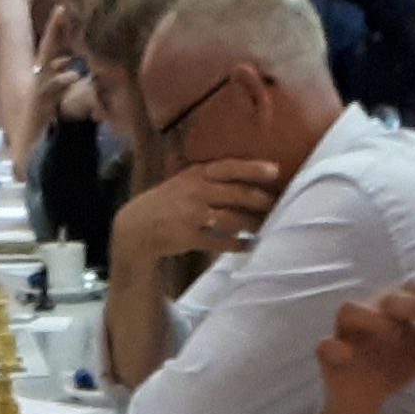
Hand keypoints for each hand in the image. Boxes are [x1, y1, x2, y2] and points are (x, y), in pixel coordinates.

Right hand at [113, 157, 284, 267]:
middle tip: (276, 204)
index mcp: (196, 174)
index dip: (253, 169)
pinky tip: (248, 246)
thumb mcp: (183, 180)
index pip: (229, 167)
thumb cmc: (168, 201)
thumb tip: (246, 173)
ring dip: (252, 224)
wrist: (138, 226)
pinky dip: (237, 244)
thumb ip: (209, 176)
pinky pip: (219, 241)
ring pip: (232, 219)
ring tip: (264, 227)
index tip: (275, 171)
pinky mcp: (190, 237)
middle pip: (236, 194)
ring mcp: (193, 215)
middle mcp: (196, 191)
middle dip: (260, 200)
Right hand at [313, 279, 414, 413]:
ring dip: (372, 318)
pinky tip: (346, 354)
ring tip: (395, 334)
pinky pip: (324, 345)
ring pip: (349, 309)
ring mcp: (346, 331)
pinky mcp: (329, 354)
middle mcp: (369, 311)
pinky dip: (333, 347)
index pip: (413, 288)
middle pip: (387, 295)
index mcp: (394, 306)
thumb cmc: (396, 364)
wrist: (365, 400)